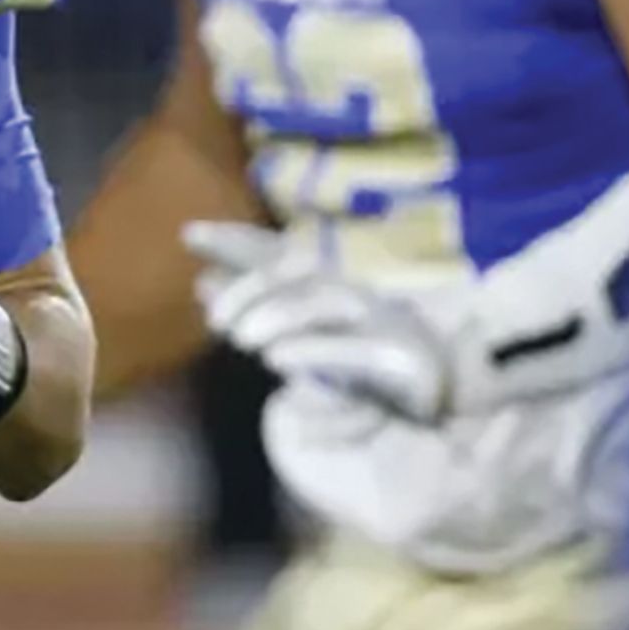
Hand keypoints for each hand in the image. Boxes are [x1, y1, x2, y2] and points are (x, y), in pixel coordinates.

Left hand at [182, 221, 462, 421]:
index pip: (279, 255)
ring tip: (250, 345)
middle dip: (256, 290)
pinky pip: (356, 360)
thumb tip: (202, 283)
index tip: (188, 234)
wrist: (440, 395)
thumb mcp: (301, 333)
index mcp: (328, 287)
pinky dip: (318, 365)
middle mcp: (353, 298)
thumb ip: (256, 309)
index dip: (236, 242)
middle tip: (218, 324)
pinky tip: (282, 369)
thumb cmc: (361, 359)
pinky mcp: (400, 366)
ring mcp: (379, 328)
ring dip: (286, 322)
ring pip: (329, 311)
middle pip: (303, 278)